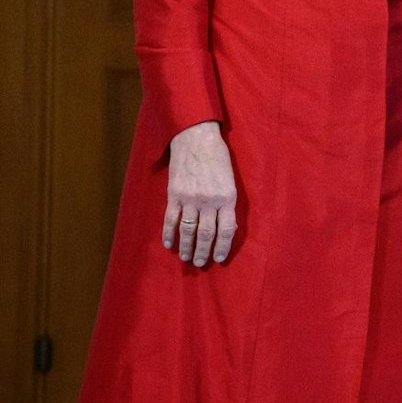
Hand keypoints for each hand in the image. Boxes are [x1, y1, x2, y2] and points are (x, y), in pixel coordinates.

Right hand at [164, 121, 236, 265]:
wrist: (196, 138)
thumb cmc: (218, 156)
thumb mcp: (230, 179)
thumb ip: (227, 201)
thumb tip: (227, 224)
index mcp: (227, 197)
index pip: (227, 229)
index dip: (223, 246)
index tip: (219, 258)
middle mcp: (209, 200)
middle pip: (206, 233)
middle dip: (204, 251)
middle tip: (201, 263)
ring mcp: (190, 198)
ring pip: (188, 230)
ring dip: (187, 247)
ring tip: (187, 259)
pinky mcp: (174, 194)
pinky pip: (171, 219)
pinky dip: (168, 234)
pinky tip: (169, 245)